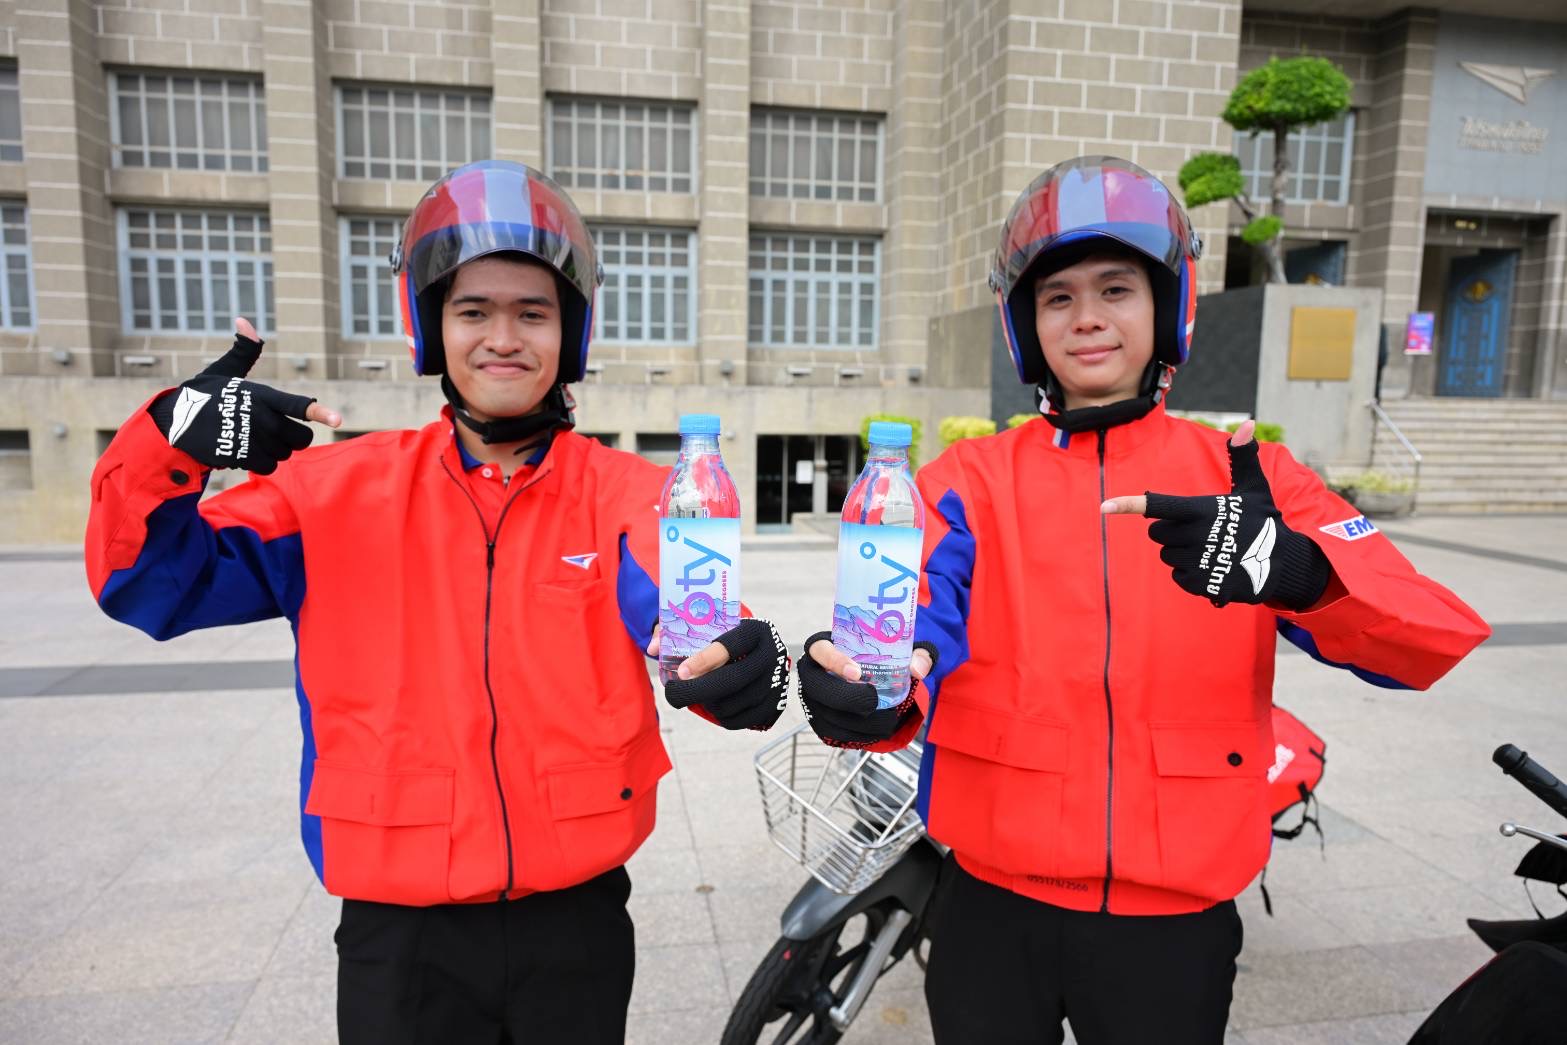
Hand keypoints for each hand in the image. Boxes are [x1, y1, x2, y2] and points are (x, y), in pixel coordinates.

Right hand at [149, 317, 341, 474]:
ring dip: (273, 451)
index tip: (338, 419)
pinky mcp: (240, 456)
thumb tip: (244, 321)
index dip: (319, 412)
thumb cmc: (203, 395)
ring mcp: (251, 439)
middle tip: (274, 432)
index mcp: (262, 395)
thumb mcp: (224, 371)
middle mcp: (261, 418)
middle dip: (292, 438)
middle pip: (300, 438)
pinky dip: (259, 463)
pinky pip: (266, 467)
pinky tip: (243, 451)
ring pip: (283, 454)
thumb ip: (243, 351)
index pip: (298, 405)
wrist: (173, 420)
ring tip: (251, 439)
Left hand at [660, 619, 790, 730]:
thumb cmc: (727, 638)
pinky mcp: (776, 704)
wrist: (764, 653)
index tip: (681, 672)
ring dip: (707, 704)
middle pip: (731, 680)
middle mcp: (771, 655)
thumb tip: (653, 647)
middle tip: (674, 695)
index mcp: (755, 630)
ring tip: (698, 695)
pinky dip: (720, 717)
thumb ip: (678, 630)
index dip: (703, 661)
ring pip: (732, 704)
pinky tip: (714, 705)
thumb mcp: (709, 626)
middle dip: (696, 691)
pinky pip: (740, 721)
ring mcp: (776, 682)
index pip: (729, 646)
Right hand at [798, 631, 934, 747]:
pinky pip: (830, 733)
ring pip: (826, 714)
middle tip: (875, 702)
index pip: (820, 650)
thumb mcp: (901, 650)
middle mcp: (812, 673)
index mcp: (825, 647)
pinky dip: (854, 736)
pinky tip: (875, 731)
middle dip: (848, 699)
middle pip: (819, 688)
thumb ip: (917, 654)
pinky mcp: (818, 720)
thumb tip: (918, 670)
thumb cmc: (878, 658)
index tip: (857, 672)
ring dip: (856, 722)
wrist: (871, 678)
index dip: (834, 662)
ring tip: (885, 720)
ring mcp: (812, 698)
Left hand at [1101, 421, 1329, 609]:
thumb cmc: (1263, 521)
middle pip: (1157, 533)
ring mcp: (1197, 562)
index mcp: (1201, 510)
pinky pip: (1177, 577)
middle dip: (1171, 531)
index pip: (1159, 505)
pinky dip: (1190, 573)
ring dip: (1181, 552)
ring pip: (1167, 555)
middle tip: (1198, 530)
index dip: (1130, 504)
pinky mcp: (1201, 584)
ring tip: (1209, 549)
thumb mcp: (1254, 488)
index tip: (1105, 507)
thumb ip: (1243, 457)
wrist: (1283, 564)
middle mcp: (1196, 536)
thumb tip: (1248, 422)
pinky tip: (1211, 567)